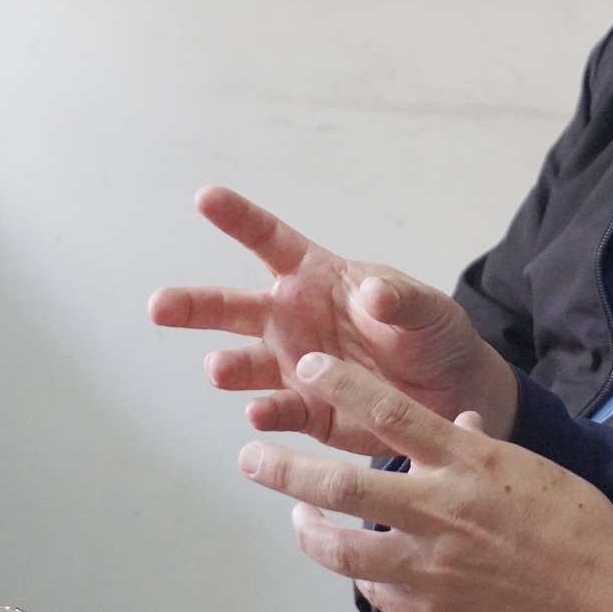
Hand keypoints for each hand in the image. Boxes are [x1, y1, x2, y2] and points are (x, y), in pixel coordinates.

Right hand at [149, 187, 520, 450]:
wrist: (452, 392)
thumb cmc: (431, 333)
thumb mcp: (426, 308)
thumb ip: (400, 300)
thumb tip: (371, 294)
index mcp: (316, 278)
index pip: (269, 242)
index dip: (238, 219)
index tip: (205, 197)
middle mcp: (291, 321)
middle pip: (231, 307)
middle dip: (192, 305)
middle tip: (159, 306)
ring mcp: (294, 368)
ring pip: (245, 366)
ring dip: (229, 367)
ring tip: (219, 369)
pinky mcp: (309, 412)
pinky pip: (279, 412)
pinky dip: (268, 414)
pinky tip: (259, 414)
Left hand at [243, 352, 612, 611]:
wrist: (605, 602)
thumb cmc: (578, 524)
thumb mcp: (530, 469)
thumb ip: (480, 447)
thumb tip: (457, 424)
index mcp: (467, 462)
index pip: (389, 412)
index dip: (339, 387)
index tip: (306, 366)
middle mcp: (439, 509)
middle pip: (340, 485)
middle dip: (284, 470)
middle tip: (250, 457)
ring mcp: (430, 565)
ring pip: (340, 549)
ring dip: (308, 531)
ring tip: (295, 518)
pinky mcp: (431, 610)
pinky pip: (375, 590)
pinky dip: (359, 575)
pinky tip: (354, 565)